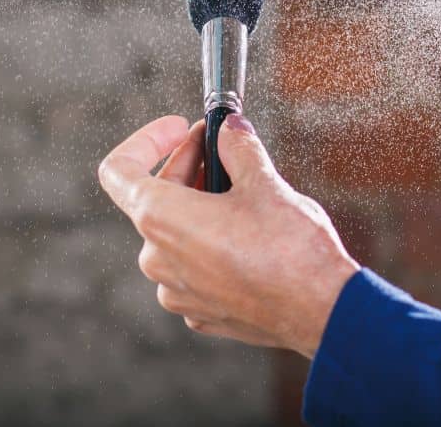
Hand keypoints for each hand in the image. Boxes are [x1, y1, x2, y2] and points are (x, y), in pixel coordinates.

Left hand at [97, 114, 359, 357]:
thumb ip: (237, 147)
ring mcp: (176, 290)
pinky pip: (192, 266)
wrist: (322, 310)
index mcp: (161, 219)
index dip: (146, 141)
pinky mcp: (199, 312)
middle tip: (224, 149)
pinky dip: (212, 243)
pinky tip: (248, 235)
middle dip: (187, 167)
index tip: (178, 128)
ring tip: (242, 194)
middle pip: (153, 199)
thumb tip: (230, 129)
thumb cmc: (291, 249)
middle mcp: (157, 258)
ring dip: (201, 207)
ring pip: (174, 234)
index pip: (118, 170)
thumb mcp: (264, 182)